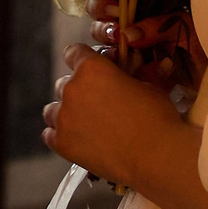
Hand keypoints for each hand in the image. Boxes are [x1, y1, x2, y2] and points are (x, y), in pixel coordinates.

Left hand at [42, 46, 182, 187]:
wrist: (157, 156)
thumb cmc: (157, 119)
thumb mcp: (146, 85)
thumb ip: (124, 77)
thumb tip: (121, 79)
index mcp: (91, 68)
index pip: (73, 52)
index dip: (82, 59)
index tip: (89, 68)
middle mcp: (72, 89)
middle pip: (64, 83)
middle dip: (79, 91)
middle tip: (98, 104)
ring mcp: (64, 117)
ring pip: (52, 109)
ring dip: (66, 113)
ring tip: (87, 124)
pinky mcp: (62, 143)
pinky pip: (50, 135)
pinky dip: (62, 136)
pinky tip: (79, 140)